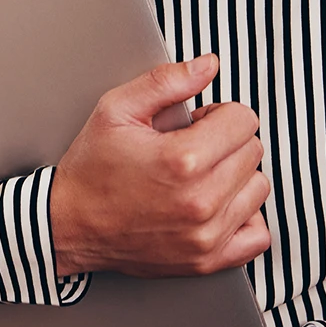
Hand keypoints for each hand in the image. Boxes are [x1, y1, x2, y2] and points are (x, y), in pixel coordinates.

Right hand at [49, 53, 270, 277]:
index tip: (196, 122)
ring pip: (257, 187)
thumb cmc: (90, 170)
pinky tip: (219, 205)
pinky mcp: (207, 260)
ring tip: (201, 175)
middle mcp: (200, 200)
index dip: (217, 113)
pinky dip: (245, 217)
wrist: (68, 224)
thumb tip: (208, 66)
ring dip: (236, 176)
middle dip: (226, 141)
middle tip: (191, 146)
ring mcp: (206, 235)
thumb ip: (166, 81)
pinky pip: (257, 236)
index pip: (243, 120)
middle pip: (252, 151)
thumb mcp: (116, 109)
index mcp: (182, 159)